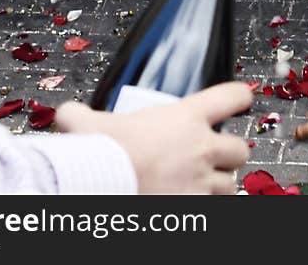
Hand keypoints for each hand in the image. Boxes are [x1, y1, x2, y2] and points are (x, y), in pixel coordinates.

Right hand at [54, 81, 252, 195]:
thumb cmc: (102, 153)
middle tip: (211, 156)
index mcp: (185, 117)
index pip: (231, 96)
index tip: (242, 99)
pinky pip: (214, 211)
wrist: (103, 188)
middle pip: (239, 149)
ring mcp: (202, 183)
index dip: (239, 97)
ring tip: (200, 186)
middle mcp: (201, 148)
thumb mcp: (91, 124)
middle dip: (229, 154)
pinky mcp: (197, 211)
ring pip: (230, 185)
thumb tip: (66, 113)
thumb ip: (81, 115)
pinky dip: (205, 207)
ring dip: (218, 185)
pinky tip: (190, 205)